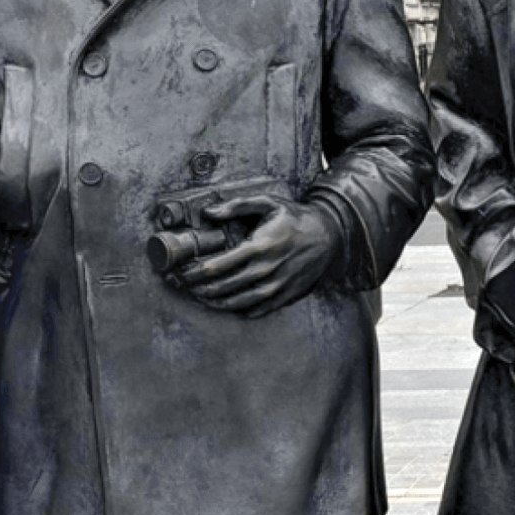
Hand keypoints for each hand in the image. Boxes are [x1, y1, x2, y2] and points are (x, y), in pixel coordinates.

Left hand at [171, 198, 349, 316]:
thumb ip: (236, 206)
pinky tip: (229, 304)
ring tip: (202, 299)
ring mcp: (277, 286)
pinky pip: (258, 310)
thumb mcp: (268, 203)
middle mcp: (267, 269)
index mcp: (259, 246)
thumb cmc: (295, 218)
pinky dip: (240, 310)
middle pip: (224, 286)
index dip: (196, 272)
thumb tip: (209, 213)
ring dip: (217, 303)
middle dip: (201, 289)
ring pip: (239, 302)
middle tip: (187, 287)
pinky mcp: (286, 296)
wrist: (329, 236)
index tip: (185, 272)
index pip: (218, 266)